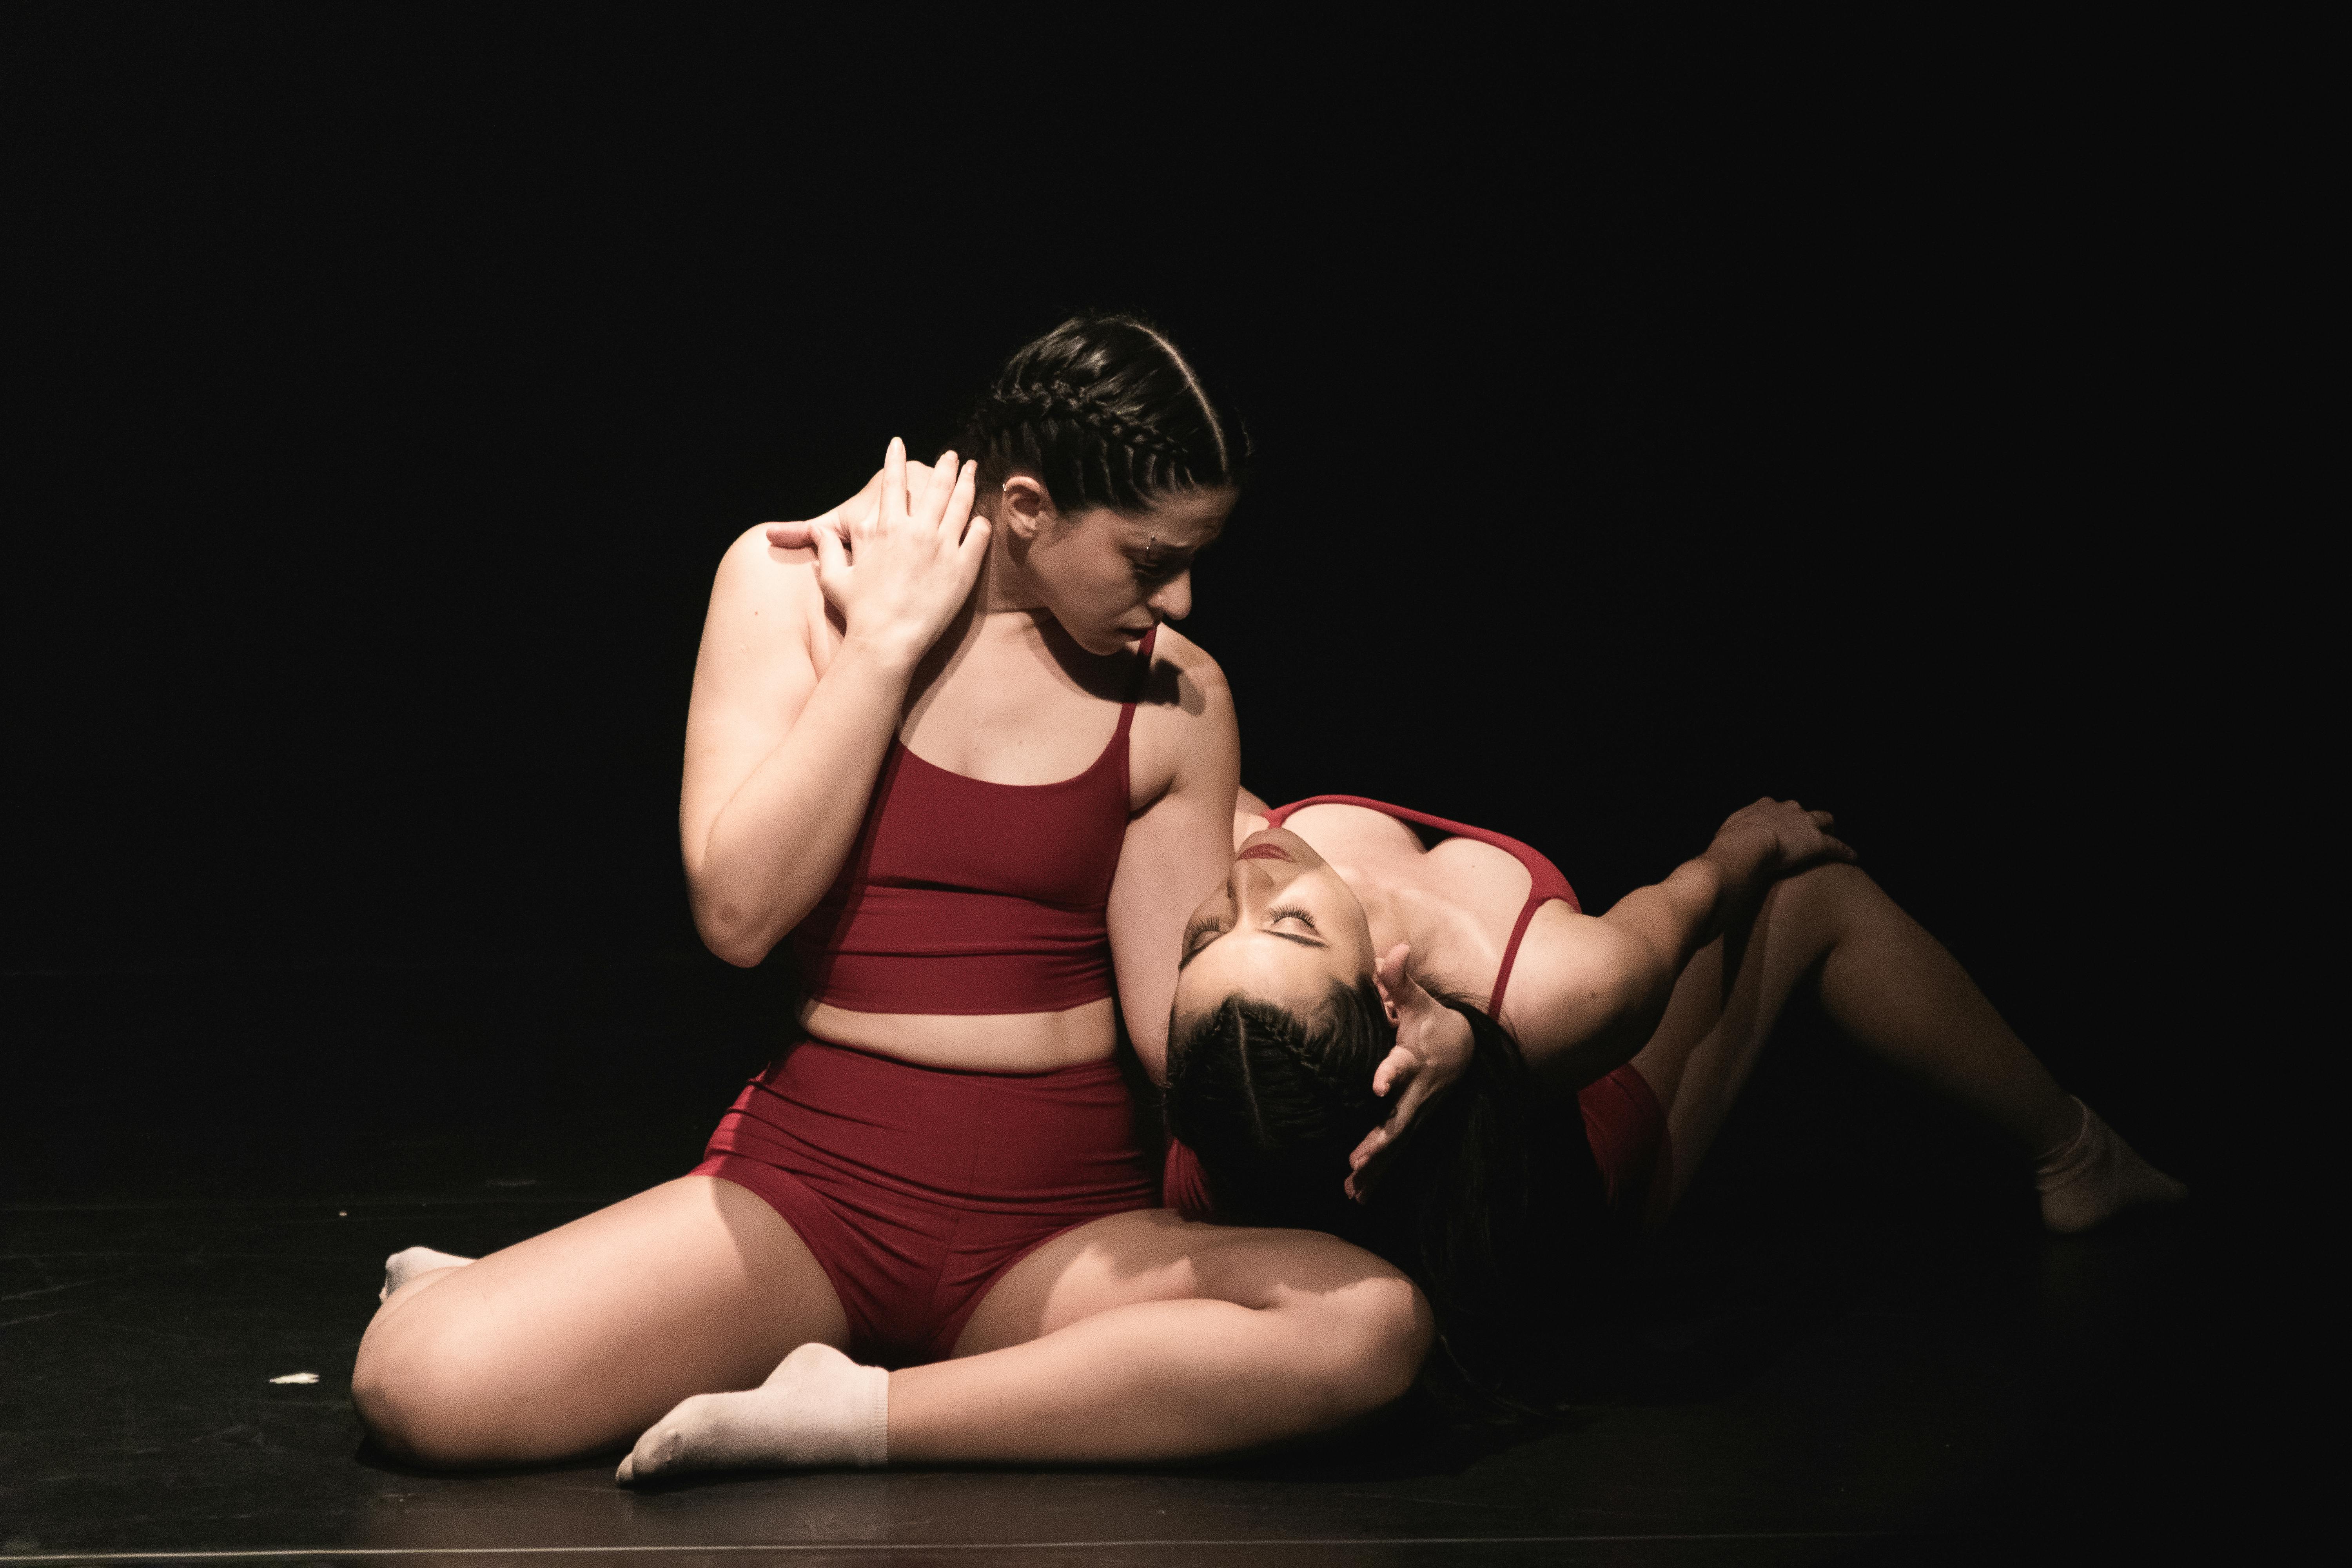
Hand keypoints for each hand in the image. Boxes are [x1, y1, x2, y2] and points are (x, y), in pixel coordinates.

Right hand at [798, 439, 989, 664]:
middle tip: (951, 454)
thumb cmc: (858, 612)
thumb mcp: (834, 578)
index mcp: (884, 528)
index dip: (895, 458)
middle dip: (944, 465)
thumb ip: (828, 549)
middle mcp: (915, 530)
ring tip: (972, 468)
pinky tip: (982, 516)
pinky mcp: (964, 566)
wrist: (886, 640)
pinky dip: (981, 522)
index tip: (898, 443)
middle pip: (935, 486)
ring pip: (961, 503)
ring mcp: (943, 546)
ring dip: (967, 481)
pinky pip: (979, 534)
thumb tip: (817, 531)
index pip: (892, 482)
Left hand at [1344, 943, 1475, 1202]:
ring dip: (1377, 1168)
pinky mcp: (1413, 1124)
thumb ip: (1401, 979)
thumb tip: (1394, 949)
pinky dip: (1380, 1176)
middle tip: (1357, 1161)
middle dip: (1379, 1141)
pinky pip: (1396, 1152)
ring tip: (1353, 1190)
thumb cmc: (1432, 1021)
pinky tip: (1359, 1197)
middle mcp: (1418, 1092)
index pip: (1403, 1066)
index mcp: (1415, 1059)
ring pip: (1396, 1144)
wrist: (1463, 1048)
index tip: (1377, 1084)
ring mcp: (1418, 1112)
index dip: (1391, 1074)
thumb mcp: (1419, 1000)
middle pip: (1399, 1119)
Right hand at [1709, 797, 1857, 877]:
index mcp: (1765, 805)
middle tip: (1807, 831)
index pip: (1776, 806)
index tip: (1777, 826)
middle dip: (1807, 819)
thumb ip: (1733, 834)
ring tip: (1832, 837)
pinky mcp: (1819, 842)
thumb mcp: (1727, 833)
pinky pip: (1837, 846)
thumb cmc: (1731, 842)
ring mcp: (1805, 824)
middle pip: (1803, 810)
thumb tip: (1726, 846)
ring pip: (1825, 820)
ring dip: (1829, 828)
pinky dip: (1846, 851)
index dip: (1779, 817)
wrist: (1747, 845)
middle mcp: (1788, 809)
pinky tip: (1854, 858)